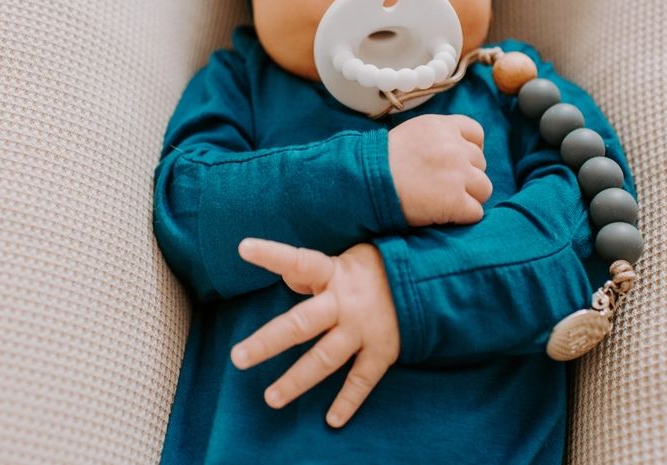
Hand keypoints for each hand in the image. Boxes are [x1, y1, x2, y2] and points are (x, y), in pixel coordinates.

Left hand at [230, 238, 399, 427]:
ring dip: (296, 380)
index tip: (243, 248)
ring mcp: (363, 330)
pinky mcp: (382, 351)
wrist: (429, 280)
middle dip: (268, 342)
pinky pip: (362, 380)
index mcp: (335, 274)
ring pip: (324, 359)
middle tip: (238, 357)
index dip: (272, 255)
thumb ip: (316, 271)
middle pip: (301, 324)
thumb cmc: (378, 267)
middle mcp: (345, 304)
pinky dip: (348, 401)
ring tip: (271, 398)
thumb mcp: (349, 258)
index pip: (299, 262)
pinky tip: (332, 419)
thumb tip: (287, 277)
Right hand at [387, 113, 492, 225]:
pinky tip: (444, 214)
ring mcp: (458, 174)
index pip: (476, 133)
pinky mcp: (456, 201)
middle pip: (481, 163)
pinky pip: (476, 212)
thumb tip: (458, 149)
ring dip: (470, 197)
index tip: (458, 161)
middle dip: (467, 175)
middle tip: (443, 185)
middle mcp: (455, 147)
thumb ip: (438, 137)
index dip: (470, 149)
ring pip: (484, 188)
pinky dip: (463, 216)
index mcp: (443, 126)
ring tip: (445, 201)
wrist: (366, 182)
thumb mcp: (413, 133)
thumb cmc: (383, 161)